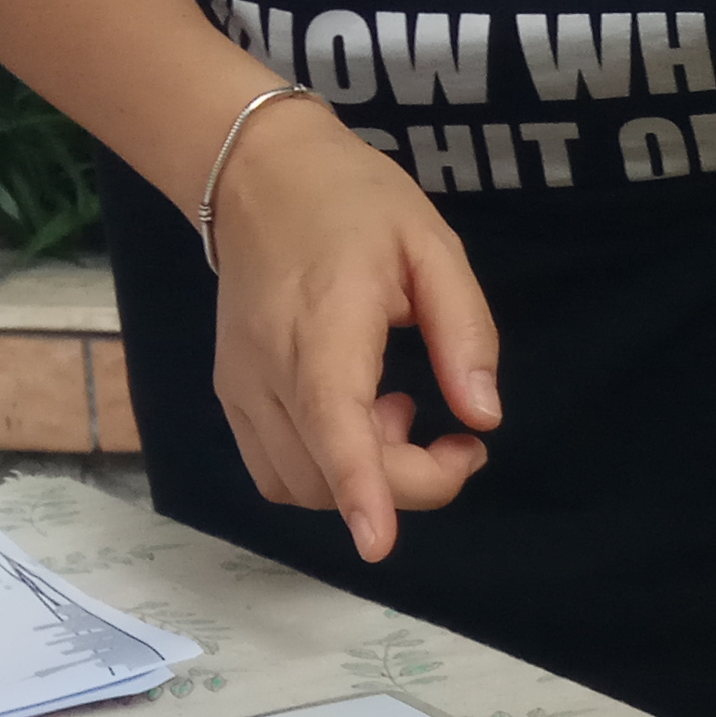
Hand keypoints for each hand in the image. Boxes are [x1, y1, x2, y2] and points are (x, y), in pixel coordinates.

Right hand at [206, 103, 501, 560]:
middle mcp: (268, 365)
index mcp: (323, 321)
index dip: (360, 486)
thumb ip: (465, 333)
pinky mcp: (232, 397)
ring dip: (365, 479)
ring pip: (299, 484)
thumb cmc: (353, 202)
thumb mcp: (432, 247)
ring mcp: (240, 387)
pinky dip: (327, 473)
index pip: (333, 418)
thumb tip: (483, 417)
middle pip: (328, 471)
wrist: (255, 174)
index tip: (378, 542)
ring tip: (402, 414)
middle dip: (407, 483)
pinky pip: (277, 470)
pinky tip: (360, 420)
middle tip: (460, 442)